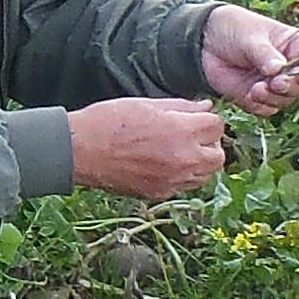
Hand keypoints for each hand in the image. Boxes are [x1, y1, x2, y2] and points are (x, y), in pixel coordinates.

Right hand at [67, 96, 227, 200]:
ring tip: (180, 150)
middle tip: (193, 135)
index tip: (197, 117)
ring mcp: (171, 181)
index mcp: (180, 132)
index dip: (208, 119)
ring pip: (205, 176)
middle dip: (210, 144)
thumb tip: (204, 106)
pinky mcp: (159, 193)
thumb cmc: (108, 121)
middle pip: (218, 156)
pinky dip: (181, 176)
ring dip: (200, 162)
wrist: (80, 151)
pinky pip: (183, 186)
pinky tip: (164, 163)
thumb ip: (181, 107)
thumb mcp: (147, 104)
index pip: (217, 126)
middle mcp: (182, 159)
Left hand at [202, 5, 298, 115]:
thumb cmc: (233, 28)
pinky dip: (260, 105)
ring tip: (256, 88)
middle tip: (276, 83)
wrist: (204, 41)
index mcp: (296, 46)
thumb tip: (278, 69)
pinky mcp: (258, 97)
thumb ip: (264, 54)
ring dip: (273, 98)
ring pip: (286, 100)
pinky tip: (250, 95)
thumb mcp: (250, 36)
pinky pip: (267, 109)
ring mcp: (275, 84)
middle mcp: (290, 67)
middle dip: (291, 87)